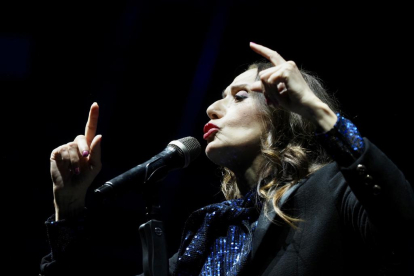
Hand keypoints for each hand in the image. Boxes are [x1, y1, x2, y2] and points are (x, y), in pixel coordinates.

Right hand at [50, 102, 101, 219]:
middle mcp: (76, 144)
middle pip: (81, 138)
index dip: (93, 116)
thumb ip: (97, 151)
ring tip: (74, 169)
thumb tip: (99, 136)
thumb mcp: (96, 166)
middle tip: (85, 158)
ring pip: (72, 147)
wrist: (72, 190)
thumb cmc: (85, 178)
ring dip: (76, 160)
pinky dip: (67, 161)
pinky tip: (66, 168)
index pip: (90, 128)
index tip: (95, 104)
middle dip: (85, 149)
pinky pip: (64, 151)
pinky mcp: (56, 153)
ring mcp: (65, 147)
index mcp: (88, 145)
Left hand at [249, 42, 336, 129]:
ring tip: (278, 100)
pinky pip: (268, 81)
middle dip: (264, 90)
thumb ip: (265, 88)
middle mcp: (287, 64)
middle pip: (262, 75)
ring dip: (268, 92)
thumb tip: (251, 87)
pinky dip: (272, 91)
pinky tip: (282, 94)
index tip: (251, 44)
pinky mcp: (286, 71)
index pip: (272, 55)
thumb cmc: (294, 102)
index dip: (261, 49)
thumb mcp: (276, 94)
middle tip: (274, 101)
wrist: (306, 106)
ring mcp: (287, 66)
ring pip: (264, 78)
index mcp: (286, 68)